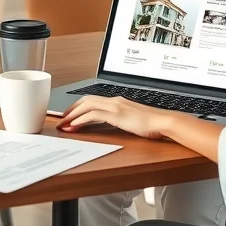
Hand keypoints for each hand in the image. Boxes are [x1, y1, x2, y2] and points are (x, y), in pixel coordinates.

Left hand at [56, 96, 176, 139]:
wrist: (164, 122)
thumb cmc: (152, 124)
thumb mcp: (131, 120)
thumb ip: (120, 120)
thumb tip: (110, 124)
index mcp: (117, 101)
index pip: (92, 100)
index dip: (78, 106)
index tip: (69, 115)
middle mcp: (114, 101)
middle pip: (85, 100)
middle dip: (71, 109)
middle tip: (61, 119)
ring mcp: (115, 106)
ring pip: (86, 105)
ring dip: (72, 114)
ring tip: (63, 123)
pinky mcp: (116, 115)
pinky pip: (93, 115)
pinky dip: (81, 119)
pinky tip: (74, 125)